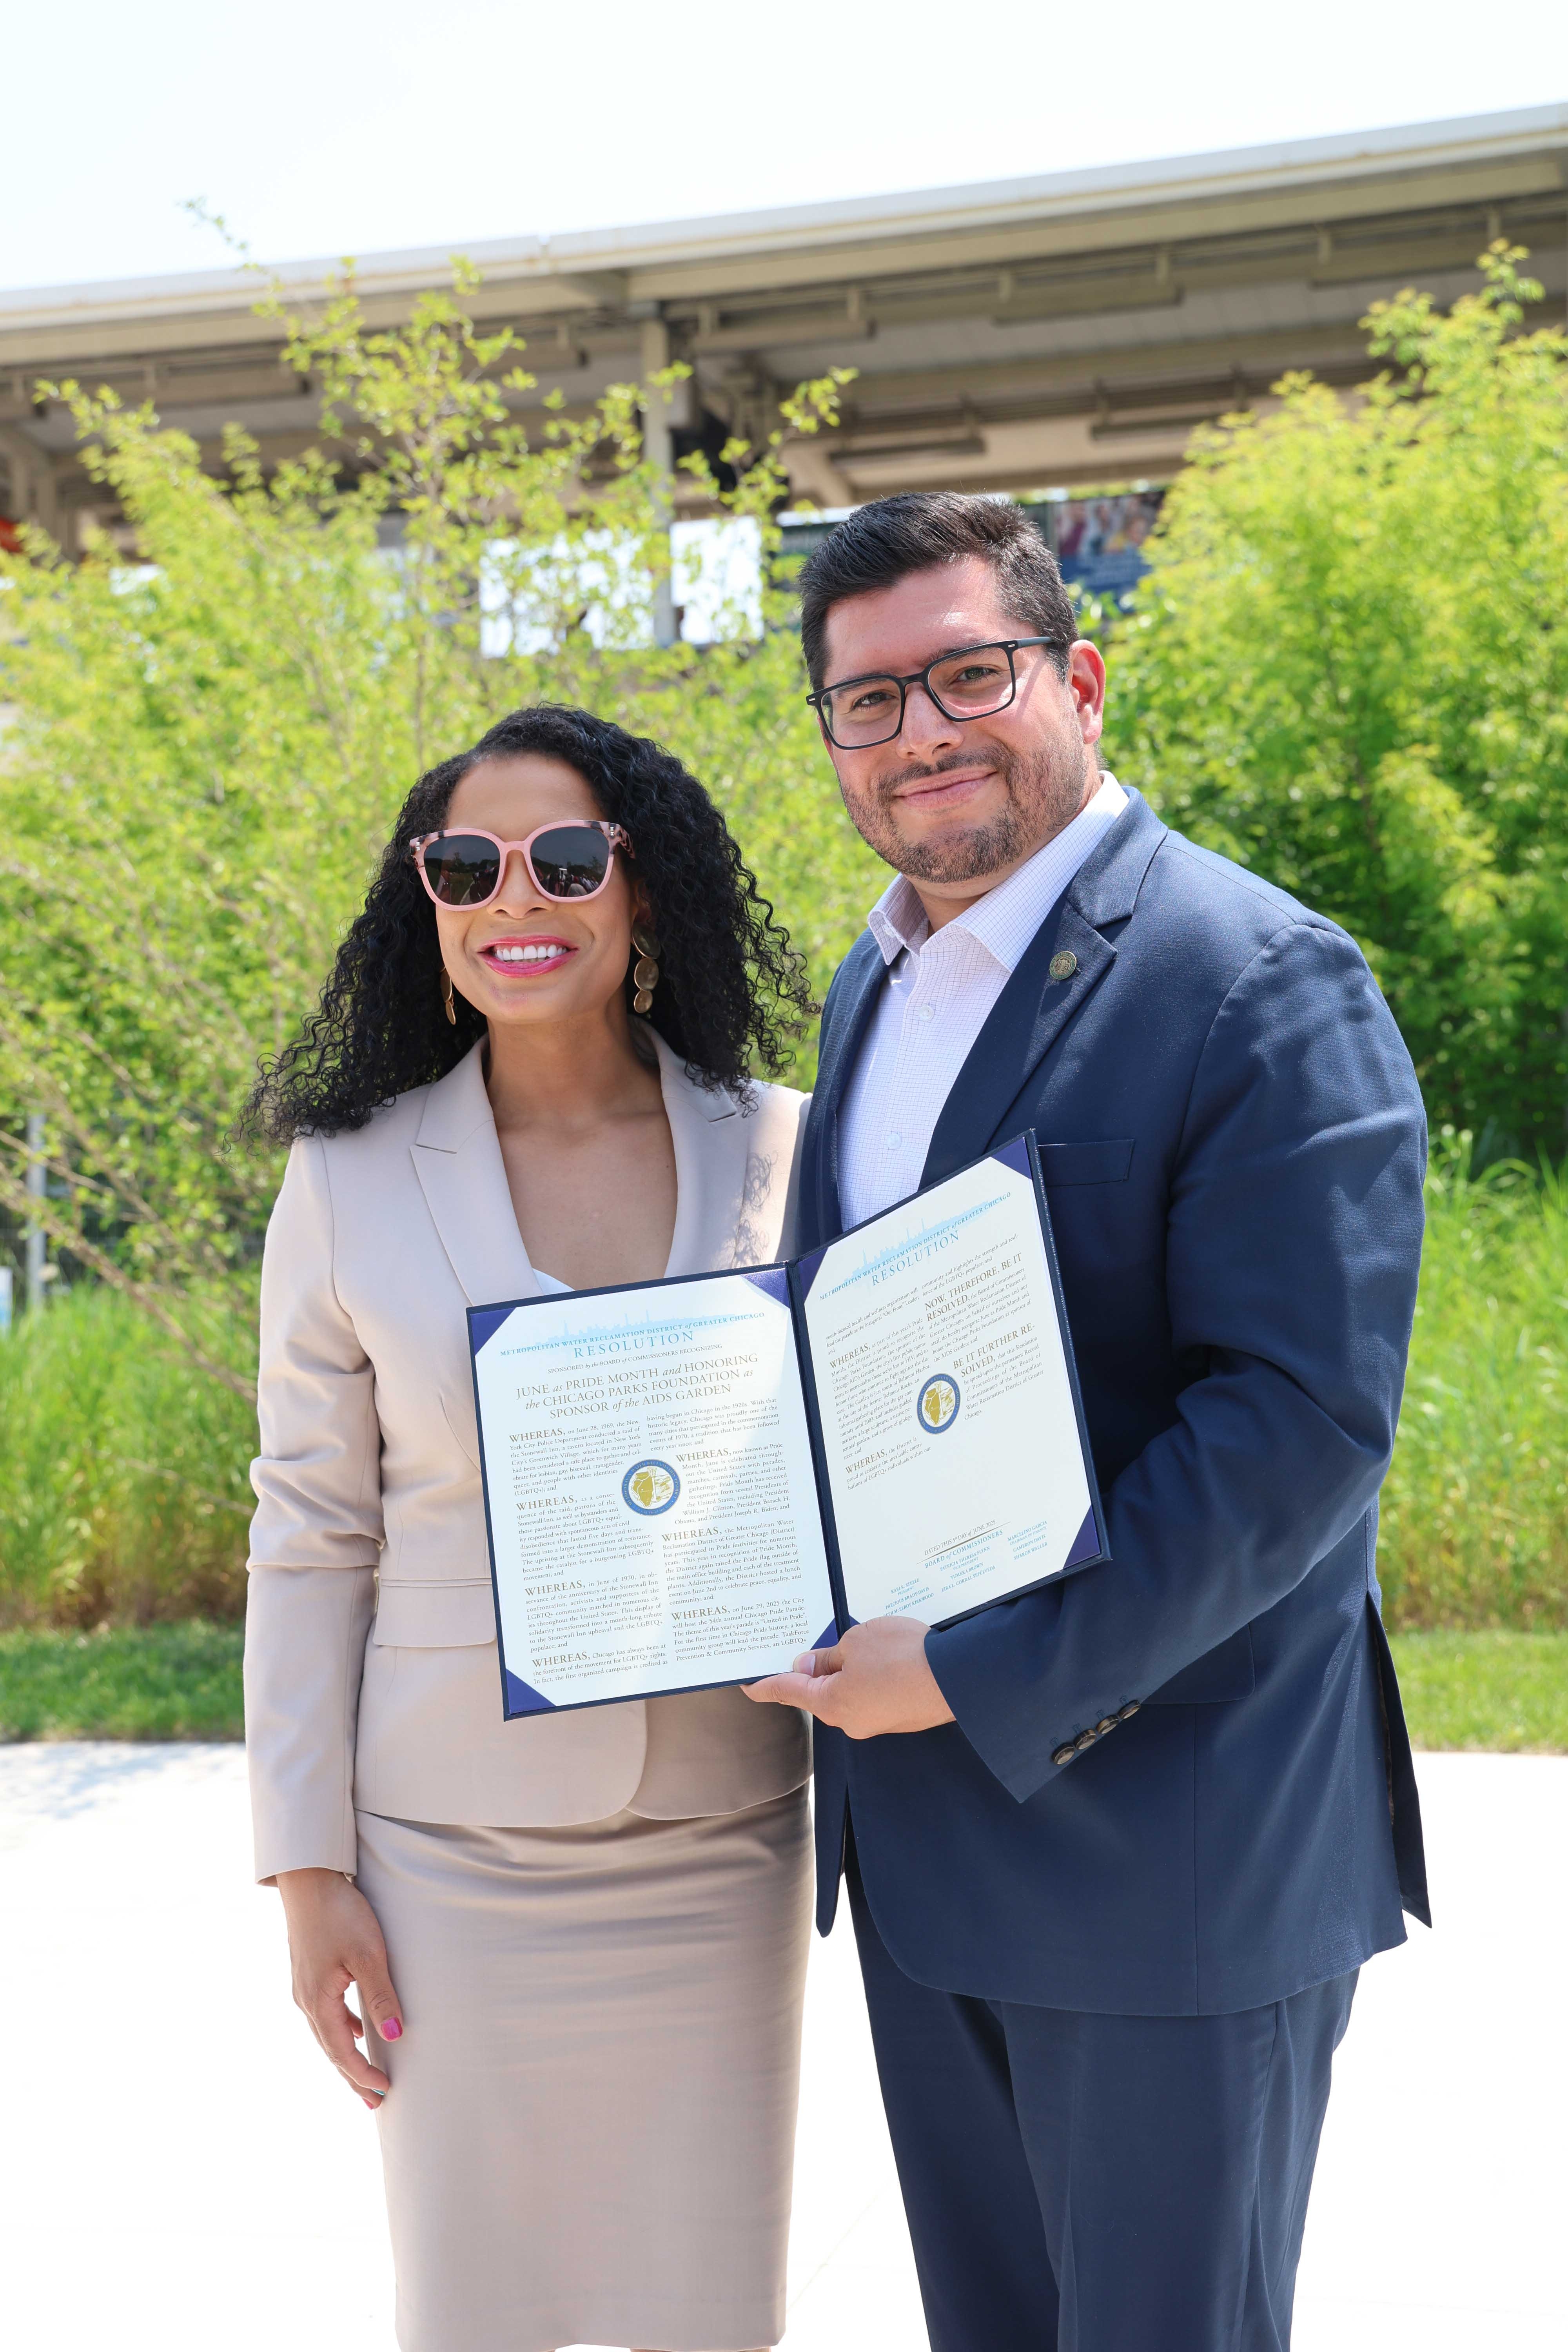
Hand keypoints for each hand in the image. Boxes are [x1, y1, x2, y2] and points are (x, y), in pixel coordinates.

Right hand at [276, 1867, 403, 2110]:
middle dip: (353, 2076)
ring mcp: (305, 1987)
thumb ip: (380, 1995)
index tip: (384, 2092)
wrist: (309, 1880)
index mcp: (318, 2001)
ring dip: (347, 2054)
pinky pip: (327, 2013)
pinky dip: (343, 2029)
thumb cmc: (340, 1914)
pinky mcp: (310, 1973)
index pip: (342, 2051)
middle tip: (374, 2102)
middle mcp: (306, 2000)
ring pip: (328, 2032)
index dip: (362, 2074)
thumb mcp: (367, 1954)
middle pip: (332, 2049)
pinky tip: (357, 2028)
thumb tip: (396, 2034)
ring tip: (366, 2074)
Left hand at [743, 1615, 954, 1738]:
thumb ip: (829, 1656)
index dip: (766, 1687)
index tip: (749, 1686)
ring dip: (852, 1669)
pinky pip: (875, 1694)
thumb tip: (809, 1667)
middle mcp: (852, 1720)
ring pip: (851, 1691)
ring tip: (868, 1642)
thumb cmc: (903, 1656)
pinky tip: (889, 1656)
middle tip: (818, 1643)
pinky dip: (874, 1675)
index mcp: (832, 1704)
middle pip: (821, 1693)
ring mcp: (879, 1721)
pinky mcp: (901, 1716)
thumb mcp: (856, 1642)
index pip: (789, 1693)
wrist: (959, 1677)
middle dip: (819, 1669)